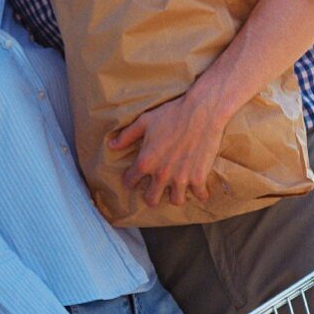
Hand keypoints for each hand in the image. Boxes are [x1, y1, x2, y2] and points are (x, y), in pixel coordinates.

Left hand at [109, 90, 223, 207]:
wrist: (201, 112)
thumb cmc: (171, 114)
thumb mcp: (145, 121)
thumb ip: (127, 136)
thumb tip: (111, 145)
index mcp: (146, 162)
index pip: (130, 182)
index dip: (130, 180)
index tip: (134, 178)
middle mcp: (161, 174)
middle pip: (152, 199)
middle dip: (152, 195)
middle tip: (156, 189)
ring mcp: (181, 178)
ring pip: (176, 201)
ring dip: (176, 195)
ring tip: (177, 188)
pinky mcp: (199, 177)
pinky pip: (200, 196)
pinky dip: (201, 193)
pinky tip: (199, 187)